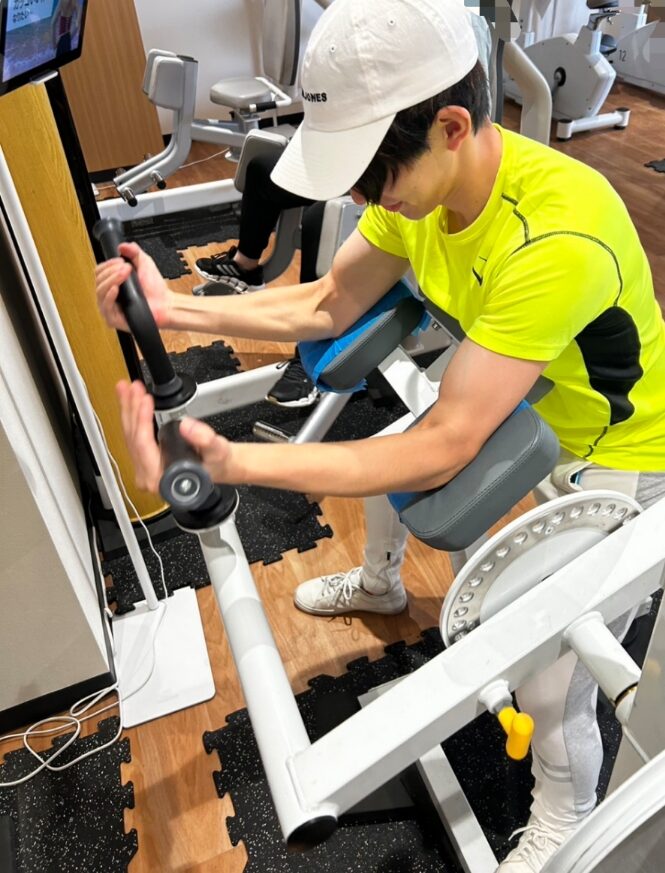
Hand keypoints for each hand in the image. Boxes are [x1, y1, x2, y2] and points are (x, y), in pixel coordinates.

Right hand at [96, 242, 169, 332]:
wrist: (166, 304)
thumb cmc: (156, 289)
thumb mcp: (145, 264)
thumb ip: (134, 252)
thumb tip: (122, 246)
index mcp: (112, 283)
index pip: (99, 272)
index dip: (108, 264)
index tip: (120, 260)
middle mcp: (109, 295)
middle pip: (98, 280)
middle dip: (111, 271)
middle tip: (126, 268)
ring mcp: (110, 308)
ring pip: (100, 291)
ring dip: (112, 279)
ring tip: (125, 274)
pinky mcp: (114, 319)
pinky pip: (105, 306)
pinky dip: (109, 296)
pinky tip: (116, 289)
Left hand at [116, 380, 233, 493]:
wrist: (219, 466)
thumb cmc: (216, 462)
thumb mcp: (216, 449)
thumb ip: (204, 439)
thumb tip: (186, 426)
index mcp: (162, 478)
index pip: (144, 444)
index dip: (142, 419)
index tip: (146, 399)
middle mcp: (148, 477)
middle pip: (133, 437)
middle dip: (132, 408)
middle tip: (133, 388)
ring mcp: (144, 470)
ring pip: (129, 435)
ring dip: (128, 409)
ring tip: (126, 390)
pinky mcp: (143, 462)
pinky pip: (132, 436)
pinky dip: (131, 416)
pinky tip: (130, 402)